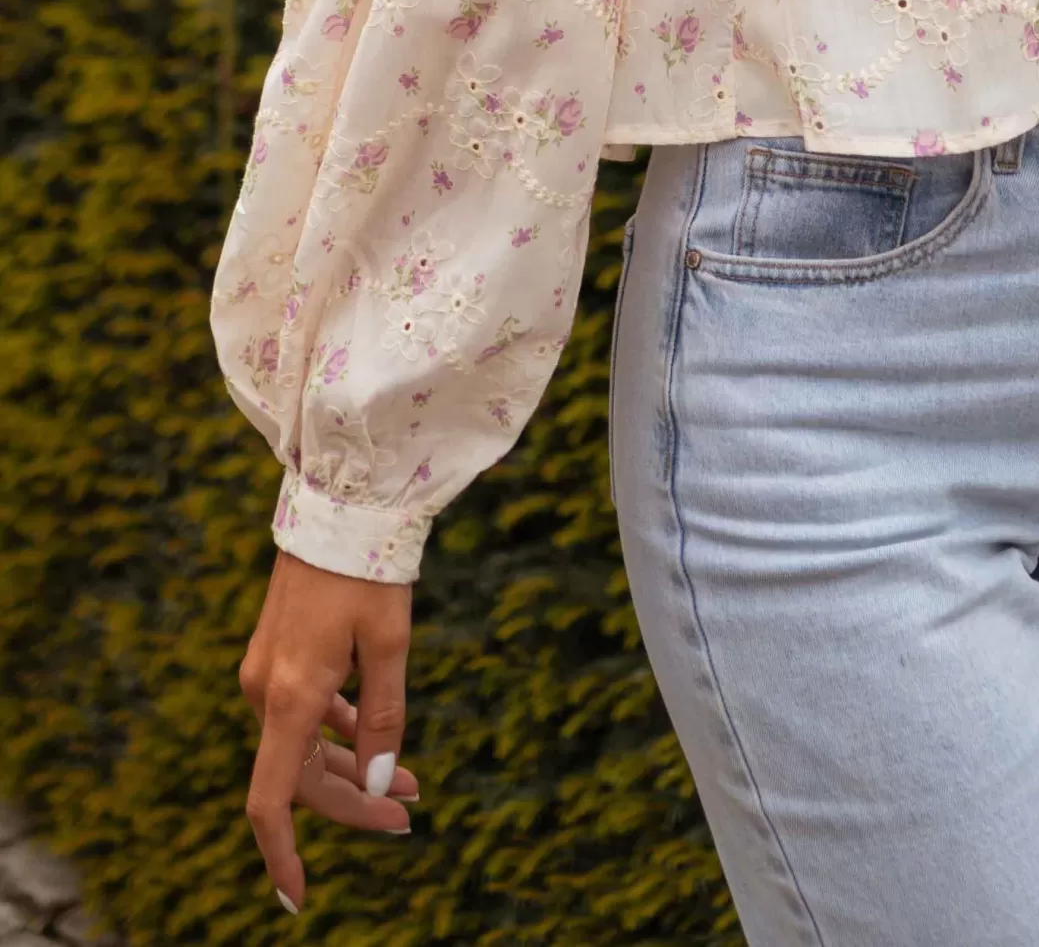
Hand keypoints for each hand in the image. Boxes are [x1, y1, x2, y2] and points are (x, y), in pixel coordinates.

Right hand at [239, 548, 418, 912]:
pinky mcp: (279, 654)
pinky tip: (376, 743)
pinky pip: (307, 714)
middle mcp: (266, 691)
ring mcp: (268, 672)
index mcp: (289, 697)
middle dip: (354, 806)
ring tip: (412, 789)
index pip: (272, 800)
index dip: (283, 856)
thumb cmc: (369, 569)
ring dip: (354, 771)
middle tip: (410, 820)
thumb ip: (384, 719)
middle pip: (303, 777)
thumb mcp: (390, 644)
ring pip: (307, 746)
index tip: (300, 898)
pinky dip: (341, 734)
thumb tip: (380, 786)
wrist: (341, 501)